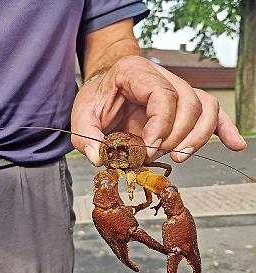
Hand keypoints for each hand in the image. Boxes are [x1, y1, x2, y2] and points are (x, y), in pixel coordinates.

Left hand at [71, 55, 245, 165]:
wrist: (103, 86)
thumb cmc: (96, 96)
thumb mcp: (82, 114)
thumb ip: (86, 136)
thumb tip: (99, 158)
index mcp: (135, 71)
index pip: (162, 94)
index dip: (161, 124)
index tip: (149, 148)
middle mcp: (162, 76)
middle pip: (188, 103)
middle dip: (175, 136)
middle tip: (153, 155)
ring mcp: (177, 88)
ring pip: (205, 107)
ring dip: (197, 137)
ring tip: (180, 156)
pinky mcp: (184, 104)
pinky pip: (212, 112)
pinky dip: (224, 128)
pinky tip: (234, 144)